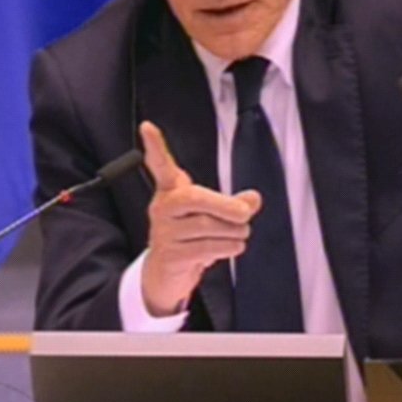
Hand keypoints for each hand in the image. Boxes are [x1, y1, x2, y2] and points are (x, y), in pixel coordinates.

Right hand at [138, 120, 260, 316]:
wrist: (166, 274)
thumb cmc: (189, 237)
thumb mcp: (213, 215)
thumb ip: (234, 205)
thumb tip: (254, 199)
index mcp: (171, 191)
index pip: (160, 166)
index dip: (155, 147)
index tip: (147, 127)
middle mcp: (163, 208)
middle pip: (195, 198)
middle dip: (226, 206)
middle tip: (245, 213)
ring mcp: (164, 232)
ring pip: (208, 227)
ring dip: (233, 233)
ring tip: (238, 235)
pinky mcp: (171, 255)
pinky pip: (207, 248)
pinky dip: (227, 248)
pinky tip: (230, 248)